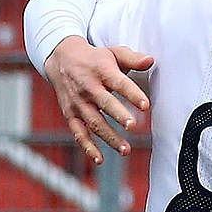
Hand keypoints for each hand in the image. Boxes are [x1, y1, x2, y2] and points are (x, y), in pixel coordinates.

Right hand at [44, 36, 152, 163]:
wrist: (61, 58)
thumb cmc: (95, 58)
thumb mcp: (113, 52)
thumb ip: (133, 58)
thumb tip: (151, 60)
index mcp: (101, 70)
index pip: (119, 83)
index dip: (132, 94)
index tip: (145, 105)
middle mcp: (88, 87)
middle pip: (104, 103)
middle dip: (118, 115)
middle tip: (133, 126)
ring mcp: (78, 103)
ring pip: (93, 122)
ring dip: (109, 137)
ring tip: (126, 150)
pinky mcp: (70, 114)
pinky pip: (78, 133)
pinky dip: (87, 147)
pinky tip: (99, 159)